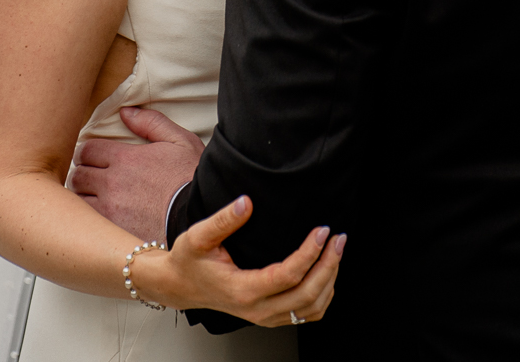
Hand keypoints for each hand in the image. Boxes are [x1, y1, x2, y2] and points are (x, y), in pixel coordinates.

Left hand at [69, 106, 204, 242]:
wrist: (201, 217)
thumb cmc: (193, 178)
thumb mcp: (180, 141)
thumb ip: (151, 123)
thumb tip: (125, 112)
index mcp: (125, 158)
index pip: (87, 150)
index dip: (89, 153)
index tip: (94, 158)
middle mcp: (112, 182)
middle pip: (78, 174)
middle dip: (83, 173)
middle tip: (92, 178)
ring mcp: (110, 209)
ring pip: (79, 199)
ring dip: (84, 196)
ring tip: (94, 198)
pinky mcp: (113, 231)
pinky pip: (88, 221)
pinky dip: (89, 217)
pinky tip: (99, 217)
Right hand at [133, 194, 345, 327]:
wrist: (181, 286)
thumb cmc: (189, 262)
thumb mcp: (198, 236)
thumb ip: (223, 220)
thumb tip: (246, 203)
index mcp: (243, 290)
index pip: (287, 276)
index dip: (310, 253)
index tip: (322, 230)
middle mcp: (257, 309)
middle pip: (307, 295)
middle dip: (329, 265)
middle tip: (338, 239)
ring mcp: (265, 317)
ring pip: (311, 308)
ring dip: (330, 280)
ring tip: (336, 251)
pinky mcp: (270, 317)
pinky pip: (306, 314)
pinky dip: (323, 296)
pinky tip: (326, 273)